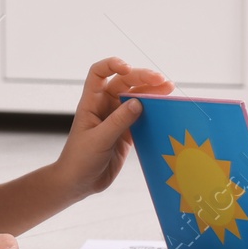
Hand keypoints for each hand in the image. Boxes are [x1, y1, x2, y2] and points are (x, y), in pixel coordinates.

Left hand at [55, 57, 174, 196]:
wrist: (78, 183)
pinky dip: (154, 111)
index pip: (98, 73)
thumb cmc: (80, 160)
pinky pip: (142, 116)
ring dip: (152, 91)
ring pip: (136, 98)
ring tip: (169, 88)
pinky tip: (165, 108)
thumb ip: (118, 121)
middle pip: (124, 82)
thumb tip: (139, 102)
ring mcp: (116, 119)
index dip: (112, 65)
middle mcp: (104, 106)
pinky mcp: (127, 132)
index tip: (127, 68)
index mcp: (91, 102)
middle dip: (142, 77)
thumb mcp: (99, 140)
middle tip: (162, 80)